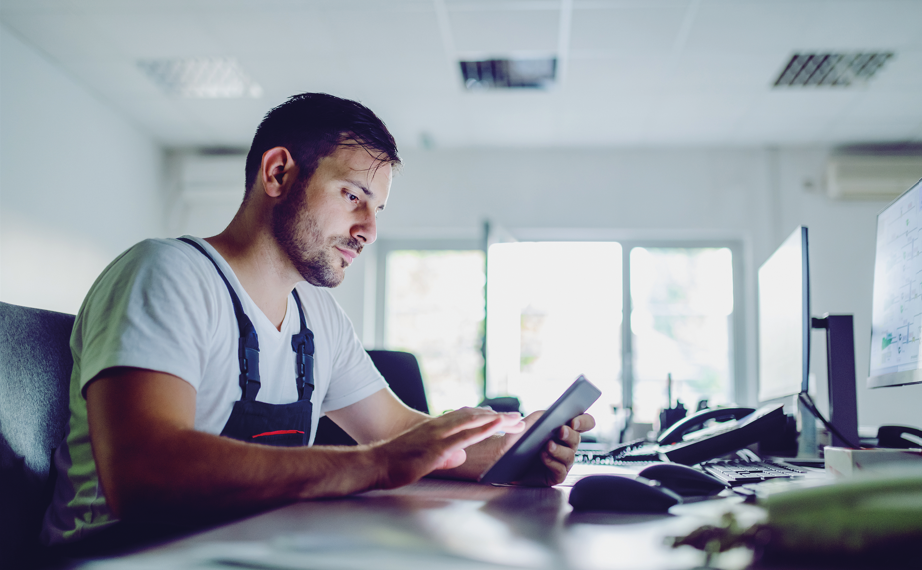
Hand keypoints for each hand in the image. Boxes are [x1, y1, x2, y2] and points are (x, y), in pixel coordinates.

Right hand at [373, 407, 524, 489]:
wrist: (374, 464)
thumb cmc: (394, 463)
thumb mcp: (424, 458)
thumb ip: (443, 456)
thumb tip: (460, 457)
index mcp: (435, 428)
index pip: (465, 418)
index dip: (485, 416)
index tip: (502, 416)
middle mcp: (438, 426)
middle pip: (474, 416)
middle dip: (497, 416)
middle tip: (518, 417)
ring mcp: (438, 435)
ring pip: (473, 421)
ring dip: (496, 419)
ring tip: (515, 418)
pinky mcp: (437, 446)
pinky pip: (465, 435)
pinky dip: (483, 428)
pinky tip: (497, 423)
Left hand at [504, 411, 595, 486]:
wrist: (503, 458)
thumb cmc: (516, 440)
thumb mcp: (526, 424)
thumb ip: (538, 416)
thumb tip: (548, 415)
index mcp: (563, 428)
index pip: (584, 422)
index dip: (584, 421)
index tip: (574, 421)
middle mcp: (565, 444)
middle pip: (577, 439)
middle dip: (570, 434)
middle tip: (561, 431)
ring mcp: (561, 460)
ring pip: (570, 455)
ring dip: (560, 450)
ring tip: (548, 446)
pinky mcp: (555, 475)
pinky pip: (560, 470)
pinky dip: (553, 462)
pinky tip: (543, 456)